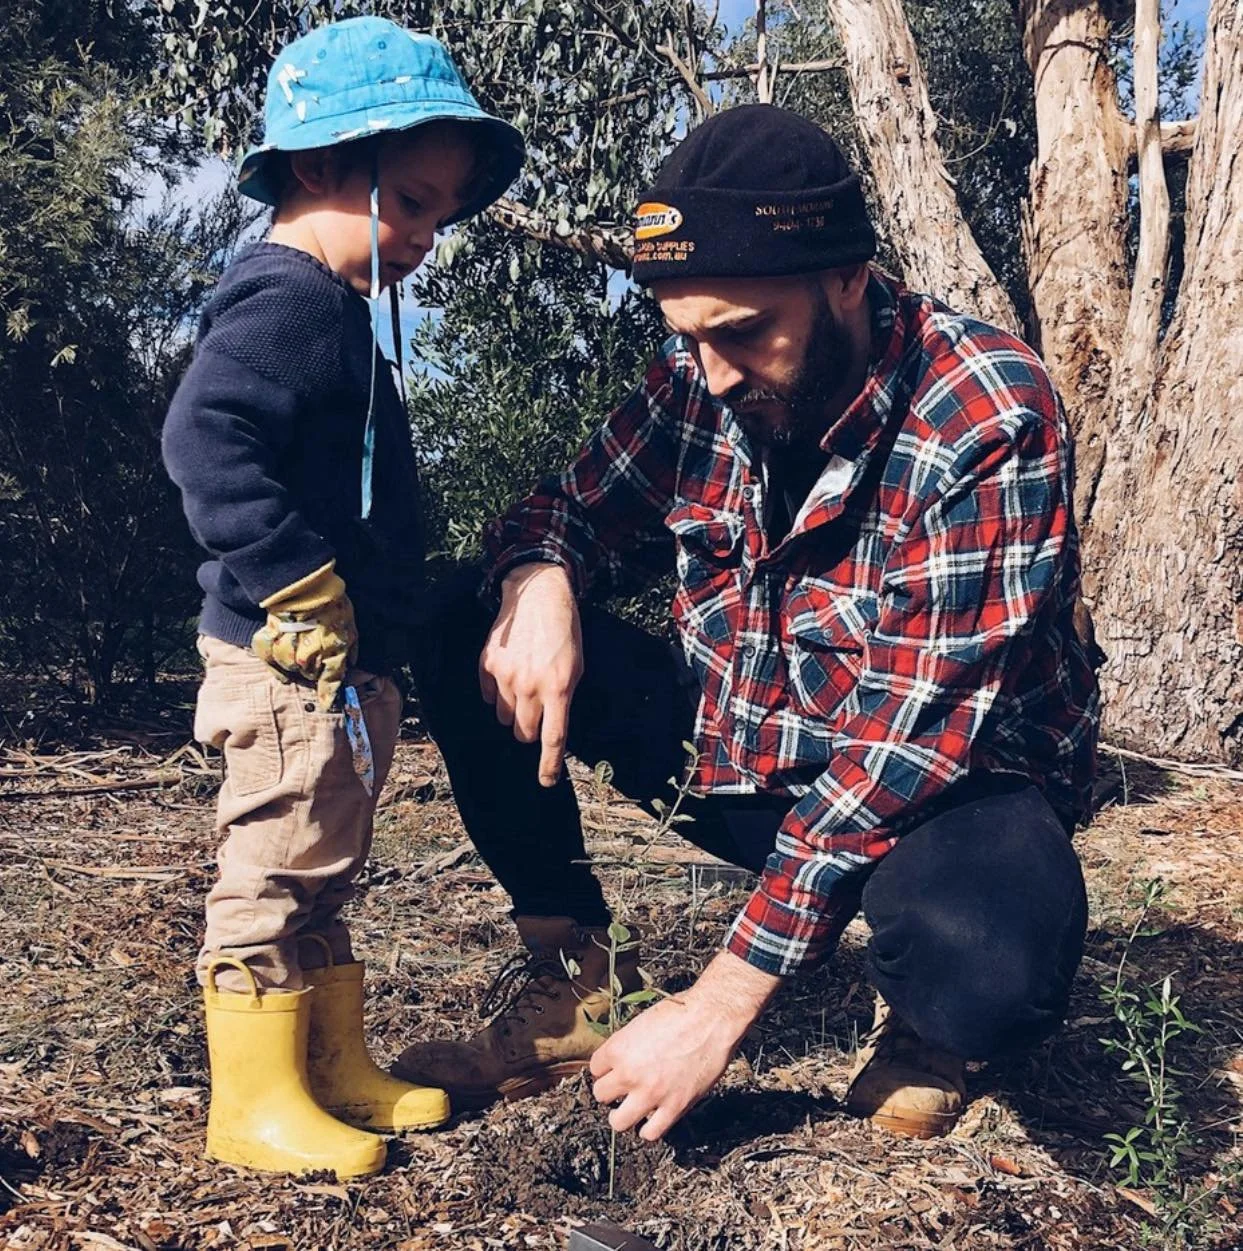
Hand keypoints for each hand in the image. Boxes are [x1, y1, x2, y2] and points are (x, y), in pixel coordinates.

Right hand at [252, 561, 357, 710]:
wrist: (306, 587)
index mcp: (329, 656)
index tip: (327, 704)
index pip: (329, 684)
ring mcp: (286, 651)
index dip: (328, 696)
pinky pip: (268, 660)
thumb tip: (349, 664)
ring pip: (289, 668)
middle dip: (314, 669)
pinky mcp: (269, 641)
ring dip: (295, 663)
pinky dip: (273, 663)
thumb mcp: (351, 628)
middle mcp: (307, 658)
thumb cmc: (333, 606)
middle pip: (309, 676)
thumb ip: (349, 650)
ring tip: (300, 649)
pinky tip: (279, 661)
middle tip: (316, 654)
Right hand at [479, 562, 581, 785]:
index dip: (549, 764)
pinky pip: (489, 697)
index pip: (553, 737)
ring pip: (504, 718)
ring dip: (514, 711)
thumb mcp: (576, 666)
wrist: (537, 594)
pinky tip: (509, 673)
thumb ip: (564, 697)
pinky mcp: (487, 665)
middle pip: (523, 732)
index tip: (547, 781)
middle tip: (537, 710)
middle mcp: (530, 685)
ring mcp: (505, 676)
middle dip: (530, 729)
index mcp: (558, 687)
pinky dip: (498, 694)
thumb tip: (551, 728)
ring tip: (524, 684)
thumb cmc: (564, 632)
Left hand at [589, 951, 780, 1140]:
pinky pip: (650, 1133)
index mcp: (618, 1048)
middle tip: (621, 1088)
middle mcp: (629, 1073)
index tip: (614, 1068)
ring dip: (622, 1115)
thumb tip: (621, 1061)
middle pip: (601, 1094)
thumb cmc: (680, 1012)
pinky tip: (651, 1119)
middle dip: (610, 1091)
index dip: (605, 1068)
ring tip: (629, 1110)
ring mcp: (651, 1093)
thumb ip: (627, 1045)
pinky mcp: (674, 1107)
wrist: (711, 1019)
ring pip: (619, 1121)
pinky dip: (648, 1129)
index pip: (594, 1068)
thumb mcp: (642, 1023)